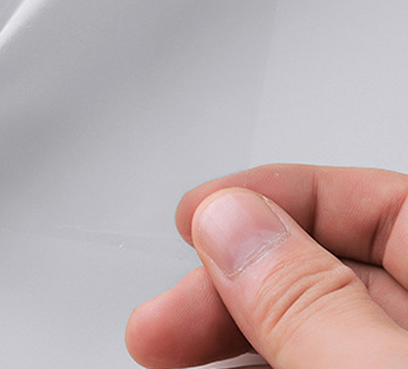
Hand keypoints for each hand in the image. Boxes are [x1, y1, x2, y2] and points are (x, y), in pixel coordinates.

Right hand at [126, 165, 407, 367]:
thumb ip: (307, 300)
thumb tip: (230, 222)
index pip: (380, 204)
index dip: (277, 196)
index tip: (199, 214)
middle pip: (327, 271)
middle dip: (232, 282)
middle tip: (167, 313)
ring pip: (311, 330)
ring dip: (226, 327)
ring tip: (165, 347)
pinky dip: (252, 367)